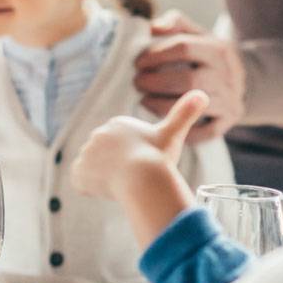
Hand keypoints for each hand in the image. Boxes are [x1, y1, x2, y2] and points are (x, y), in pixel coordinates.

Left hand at [71, 90, 209, 201]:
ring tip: (123, 184)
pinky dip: (91, 188)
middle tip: (134, 177)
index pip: (122, 147)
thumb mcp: (173, 133)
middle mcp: (98, 134)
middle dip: (119, 169)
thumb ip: (185, 113)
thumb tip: (203, 93)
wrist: (142, 178)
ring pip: (95, 171)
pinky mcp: (79, 171)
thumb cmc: (159, 157)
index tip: (143, 165)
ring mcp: (87, 152)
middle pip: (108, 159)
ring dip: (106, 179)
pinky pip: (81, 182)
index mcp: (118, 125)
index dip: (133, 160)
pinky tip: (108, 189)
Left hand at [133, 10, 245, 143]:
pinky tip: (162, 121)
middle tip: (137, 83)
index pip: (183, 48)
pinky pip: (203, 131)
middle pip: (187, 80)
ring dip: (161, 105)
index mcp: (219, 49)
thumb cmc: (208, 56)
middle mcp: (228, 74)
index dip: (156, 55)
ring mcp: (230, 100)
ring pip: (193, 105)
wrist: (243, 81)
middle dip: (156, 82)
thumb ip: (176, 23)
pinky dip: (180, 127)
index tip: (138, 62)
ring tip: (144, 100)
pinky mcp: (227, 122)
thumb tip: (154, 27)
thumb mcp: (198, 34)